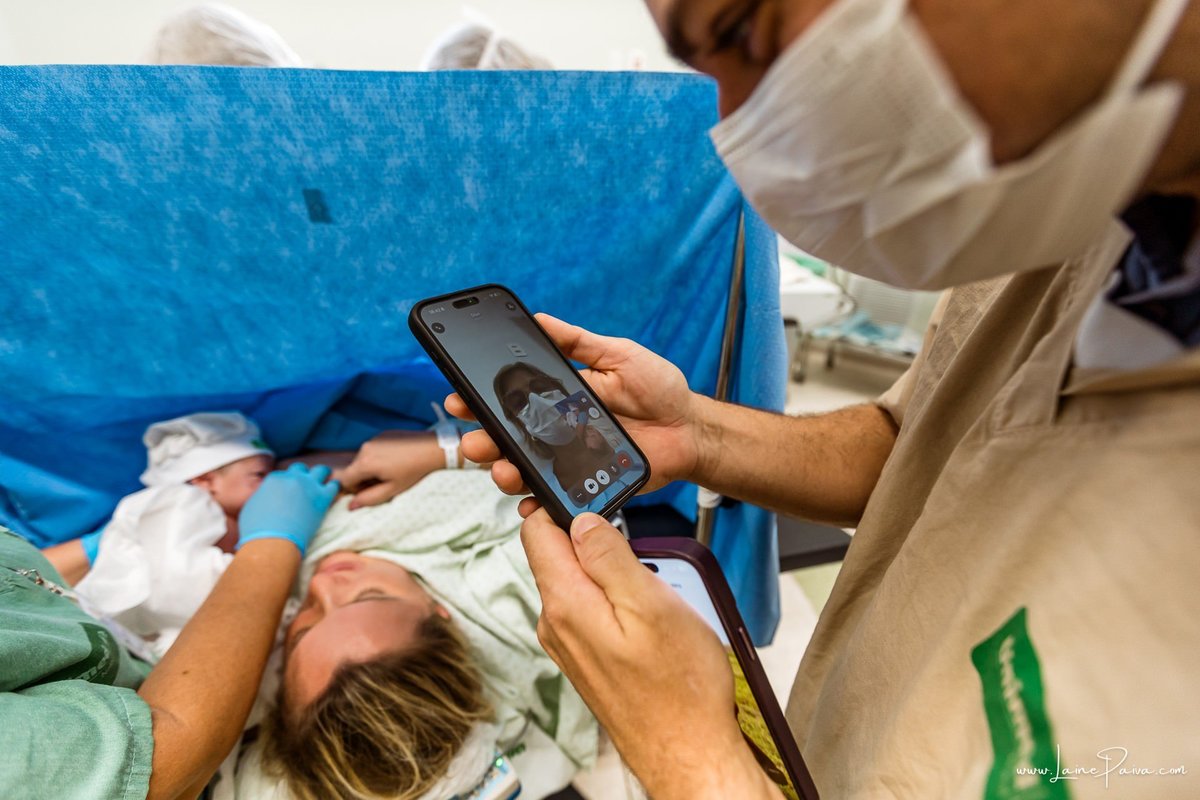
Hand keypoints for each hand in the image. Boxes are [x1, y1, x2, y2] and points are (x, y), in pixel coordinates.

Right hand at [237, 463, 338, 554]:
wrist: (272, 542)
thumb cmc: (257, 530)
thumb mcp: (251, 507)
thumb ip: (262, 496)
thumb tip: (265, 496)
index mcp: (274, 478)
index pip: (284, 474)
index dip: (287, 482)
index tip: (290, 490)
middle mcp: (292, 477)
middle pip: (301, 469)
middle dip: (303, 476)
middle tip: (306, 485)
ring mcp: (309, 485)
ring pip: (321, 470)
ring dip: (322, 475)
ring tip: (324, 483)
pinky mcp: (322, 497)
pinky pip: (334, 485)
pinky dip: (334, 488)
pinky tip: (332, 494)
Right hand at [334, 431, 445, 508]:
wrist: (431, 448)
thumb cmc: (413, 471)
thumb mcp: (392, 490)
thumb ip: (369, 499)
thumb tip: (350, 506)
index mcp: (365, 463)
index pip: (345, 480)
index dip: (355, 489)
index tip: (370, 490)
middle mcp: (365, 448)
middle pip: (354, 469)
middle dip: (364, 478)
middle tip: (385, 482)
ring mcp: (373, 439)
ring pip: (363, 459)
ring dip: (371, 467)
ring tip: (392, 470)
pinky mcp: (381, 434)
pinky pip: (373, 449)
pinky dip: (378, 456)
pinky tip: (395, 459)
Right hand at [447, 313, 700, 516]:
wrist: (690, 429)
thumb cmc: (659, 389)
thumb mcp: (618, 355)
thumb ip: (579, 342)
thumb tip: (540, 318)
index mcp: (559, 398)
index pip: (511, 400)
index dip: (481, 400)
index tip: (459, 397)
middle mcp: (558, 430)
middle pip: (508, 439)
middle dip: (484, 440)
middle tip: (474, 440)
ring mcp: (570, 460)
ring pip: (525, 470)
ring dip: (505, 471)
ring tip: (503, 469)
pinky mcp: (587, 485)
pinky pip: (556, 497)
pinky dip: (539, 502)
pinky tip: (531, 502)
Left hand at [522, 510, 780, 799]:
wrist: (689, 752)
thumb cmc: (680, 688)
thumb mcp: (651, 604)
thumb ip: (609, 557)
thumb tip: (581, 519)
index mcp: (565, 604)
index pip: (536, 531)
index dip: (563, 505)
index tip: (598, 501)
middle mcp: (556, 624)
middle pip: (557, 554)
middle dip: (594, 540)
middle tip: (639, 550)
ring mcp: (569, 644)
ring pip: (578, 582)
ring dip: (611, 573)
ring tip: (651, 590)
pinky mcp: (587, 659)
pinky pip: (591, 610)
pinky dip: (616, 600)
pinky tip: (648, 617)